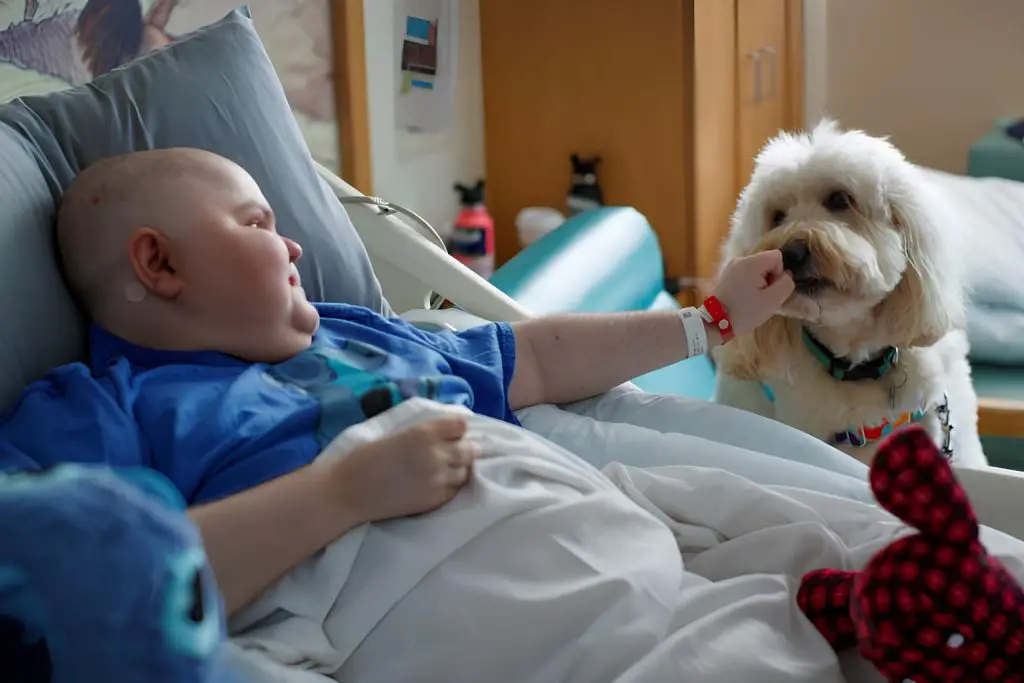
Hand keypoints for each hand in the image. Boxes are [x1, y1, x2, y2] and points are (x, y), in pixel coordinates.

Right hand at [330, 417, 477, 523]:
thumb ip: (423, 433)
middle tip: (450, 454)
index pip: (460, 425)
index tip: (450, 434)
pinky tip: (434, 485)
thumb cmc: (364, 459)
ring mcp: (438, 479)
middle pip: (469, 449)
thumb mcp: (396, 434)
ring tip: (441, 471)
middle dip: (463, 449)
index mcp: (424, 432)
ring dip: (458, 469)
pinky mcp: (435, 500)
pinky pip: (454, 490)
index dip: (456, 430)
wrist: (348, 492)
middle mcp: (436, 454)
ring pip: (465, 471)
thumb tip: (445, 434)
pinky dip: (449, 487)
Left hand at [712, 250, 794, 335]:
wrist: (714, 323)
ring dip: (759, 283)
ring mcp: (731, 267)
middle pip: (766, 262)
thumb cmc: (745, 312)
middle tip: (761, 297)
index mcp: (751, 262)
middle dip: (769, 279)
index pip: (777, 256)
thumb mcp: (772, 300)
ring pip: (756, 270)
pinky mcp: (726, 276)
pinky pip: (745, 275)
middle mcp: (740, 260)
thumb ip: (785, 284)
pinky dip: (749, 285)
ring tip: (752, 300)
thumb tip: (786, 275)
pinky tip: (743, 299)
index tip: (770, 290)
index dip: (779, 273)